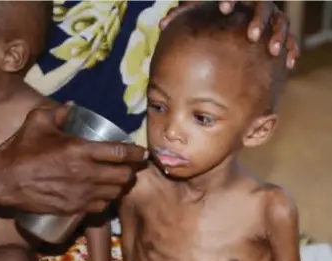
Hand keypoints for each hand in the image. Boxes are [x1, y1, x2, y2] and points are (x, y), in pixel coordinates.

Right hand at [0, 105, 146, 213]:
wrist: (3, 180)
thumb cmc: (22, 149)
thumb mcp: (38, 122)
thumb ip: (58, 111)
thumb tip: (72, 105)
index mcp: (81, 151)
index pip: (121, 153)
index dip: (136, 153)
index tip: (142, 153)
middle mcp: (86, 174)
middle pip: (123, 176)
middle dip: (132, 171)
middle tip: (131, 166)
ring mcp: (81, 194)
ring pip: (115, 193)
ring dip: (121, 186)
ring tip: (119, 179)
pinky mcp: (74, 208)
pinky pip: (101, 207)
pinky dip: (107, 200)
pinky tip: (104, 194)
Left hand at [160, 1, 298, 68]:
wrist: (236, 15)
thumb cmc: (214, 15)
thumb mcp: (200, 10)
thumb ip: (183, 14)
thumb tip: (162, 25)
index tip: (222, 9)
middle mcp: (257, 5)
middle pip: (264, 6)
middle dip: (259, 19)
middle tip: (252, 35)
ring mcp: (270, 18)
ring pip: (281, 21)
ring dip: (278, 34)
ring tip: (274, 50)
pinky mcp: (278, 31)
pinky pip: (291, 37)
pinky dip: (292, 47)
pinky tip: (289, 62)